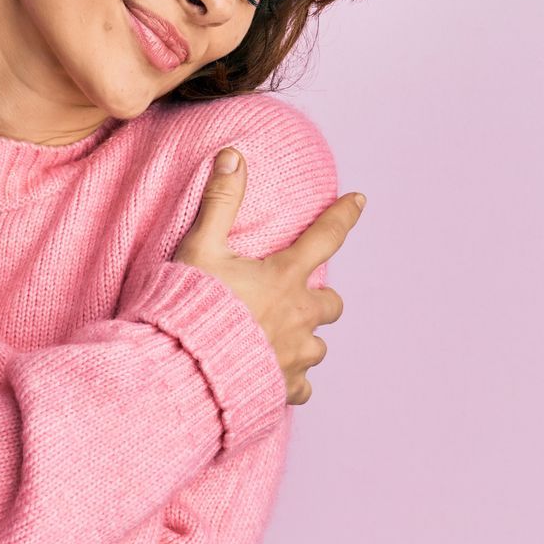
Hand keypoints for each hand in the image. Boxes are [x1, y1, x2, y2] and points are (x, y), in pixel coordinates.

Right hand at [171, 147, 363, 405]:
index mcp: (283, 278)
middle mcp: (298, 317)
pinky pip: (301, 385)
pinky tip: (271, 374)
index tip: (359, 201)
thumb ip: (219, 202)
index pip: (324, 236)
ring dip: (304, 338)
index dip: (343, 215)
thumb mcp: (200, 248)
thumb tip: (234, 155)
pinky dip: (292, 378)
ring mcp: (294, 355)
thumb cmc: (189, 308)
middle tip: (293, 296)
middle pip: (331, 304)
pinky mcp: (283, 387)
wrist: (184, 371)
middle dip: (320, 299)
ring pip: (318, 346)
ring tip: (277, 338)